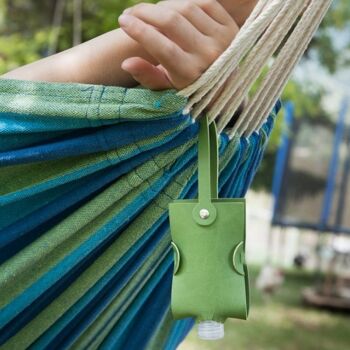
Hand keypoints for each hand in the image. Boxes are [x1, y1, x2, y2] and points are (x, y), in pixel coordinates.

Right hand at [118, 0, 238, 89]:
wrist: (225, 88)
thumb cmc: (189, 89)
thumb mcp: (168, 89)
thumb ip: (148, 77)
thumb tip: (126, 62)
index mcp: (191, 74)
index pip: (162, 47)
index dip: (140, 31)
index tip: (122, 22)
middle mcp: (209, 55)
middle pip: (172, 22)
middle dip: (145, 12)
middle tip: (130, 13)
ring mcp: (223, 39)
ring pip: (186, 8)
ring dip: (162, 5)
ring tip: (148, 12)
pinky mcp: (231, 27)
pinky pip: (204, 3)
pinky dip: (184, 3)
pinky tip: (170, 8)